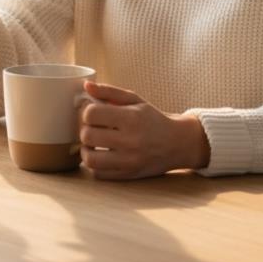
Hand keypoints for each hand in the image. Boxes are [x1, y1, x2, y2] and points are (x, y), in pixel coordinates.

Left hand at [79, 81, 209, 179]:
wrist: (177, 143)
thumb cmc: (152, 118)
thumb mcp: (134, 100)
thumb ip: (109, 91)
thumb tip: (86, 86)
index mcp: (131, 118)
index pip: (91, 114)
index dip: (87, 111)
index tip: (92, 112)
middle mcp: (130, 141)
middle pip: (88, 136)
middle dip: (85, 129)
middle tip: (91, 127)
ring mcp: (129, 161)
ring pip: (90, 159)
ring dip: (86, 150)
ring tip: (92, 143)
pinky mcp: (128, 175)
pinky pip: (99, 174)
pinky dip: (94, 165)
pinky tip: (100, 155)